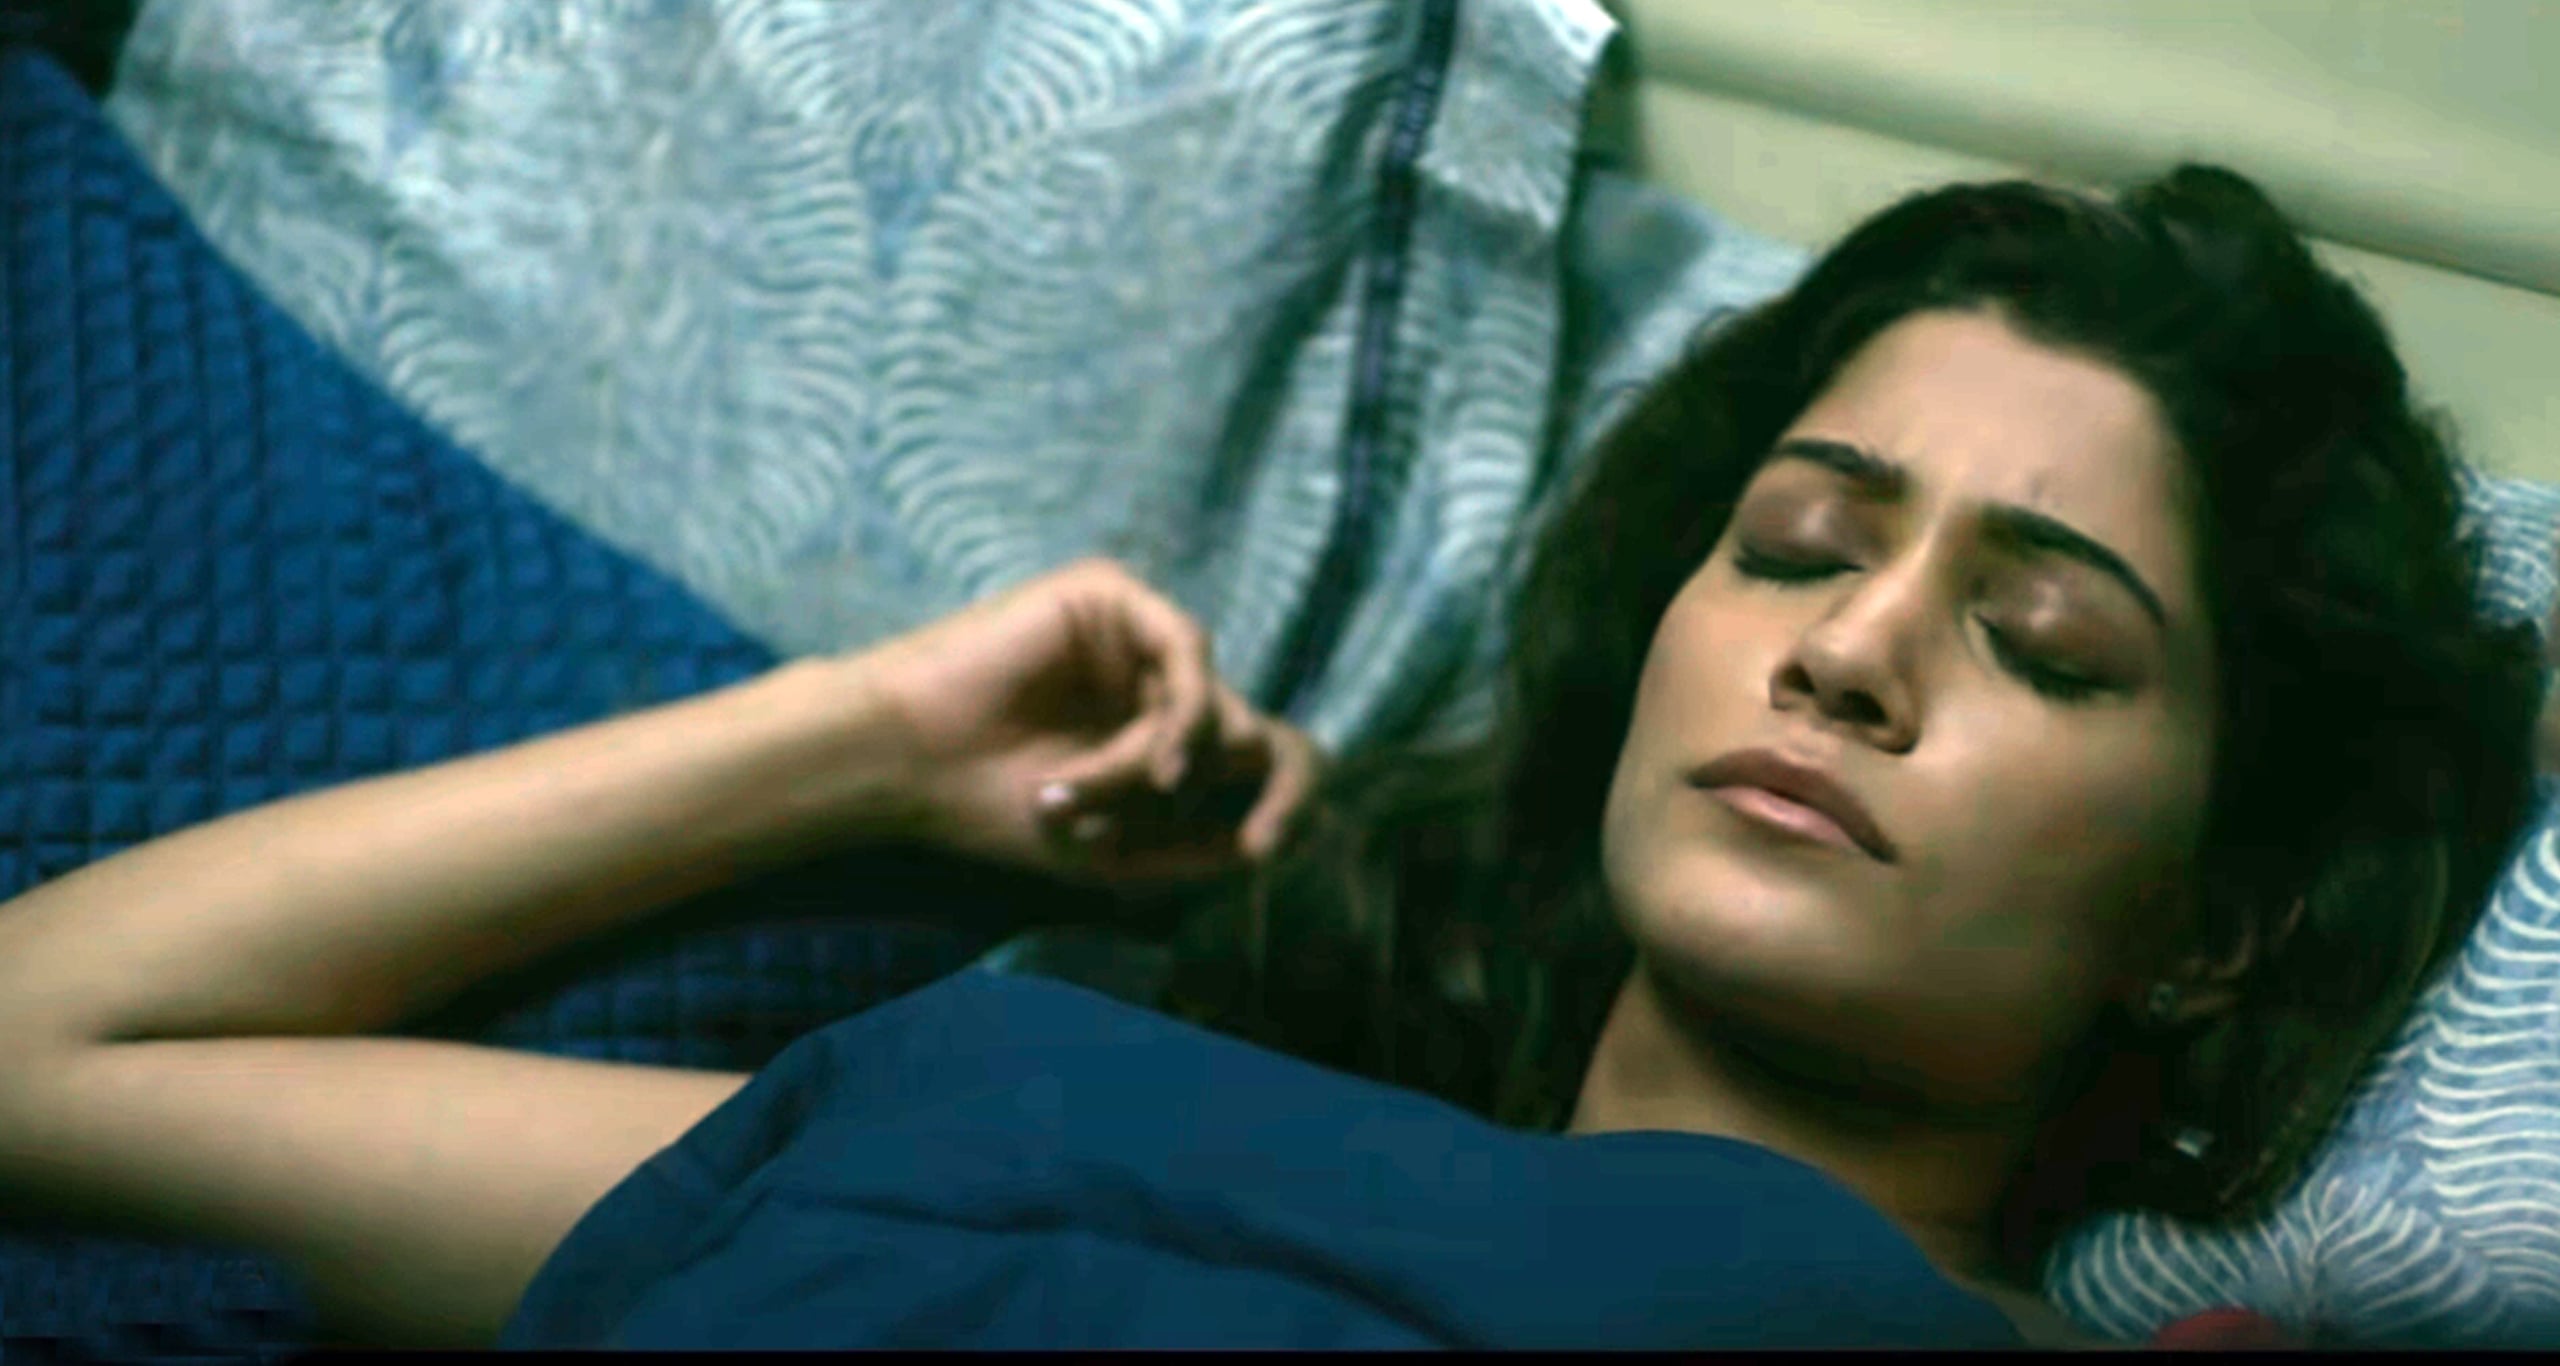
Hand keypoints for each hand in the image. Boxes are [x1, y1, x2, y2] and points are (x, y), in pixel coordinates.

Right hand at [858, 558, 1324, 888]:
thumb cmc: (995, 807)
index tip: (1266, 851)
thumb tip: (1289, 840)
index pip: (1269, 758)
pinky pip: (1191, 652)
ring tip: (1078, 797)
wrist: (907, 763)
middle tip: (1196, 833)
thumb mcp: (1119, 852)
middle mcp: (1164, 685)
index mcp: (1168, 739)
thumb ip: (1204, 848)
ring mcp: (1141, 638)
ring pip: (1216, 708)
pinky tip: (1153, 764)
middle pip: (1256, 735)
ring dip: (1157, 770)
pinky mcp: (1113, 596)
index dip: (1292, 802)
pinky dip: (1178, 721)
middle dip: (1222, 795)